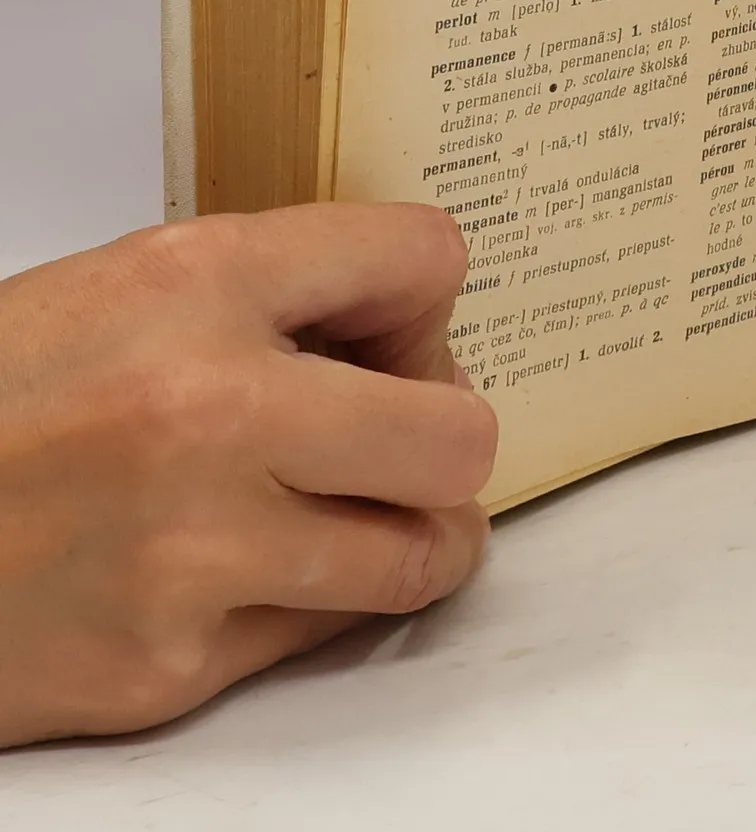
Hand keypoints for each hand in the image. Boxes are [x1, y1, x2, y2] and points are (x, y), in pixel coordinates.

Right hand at [0, 204, 496, 746]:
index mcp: (192, 284)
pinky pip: (322, 631)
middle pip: (461, 434)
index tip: (398, 327)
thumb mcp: (126, 287)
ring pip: (422, 553)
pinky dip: (307, 602)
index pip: (425, 256)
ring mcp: (191, 553)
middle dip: (444, 433)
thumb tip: (414, 327)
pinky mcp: (165, 668)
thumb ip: (274, 290)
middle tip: (400, 434)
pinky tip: (246, 566)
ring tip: (360, 509)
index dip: (424, 297)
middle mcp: (205, 410)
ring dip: (410, 531)